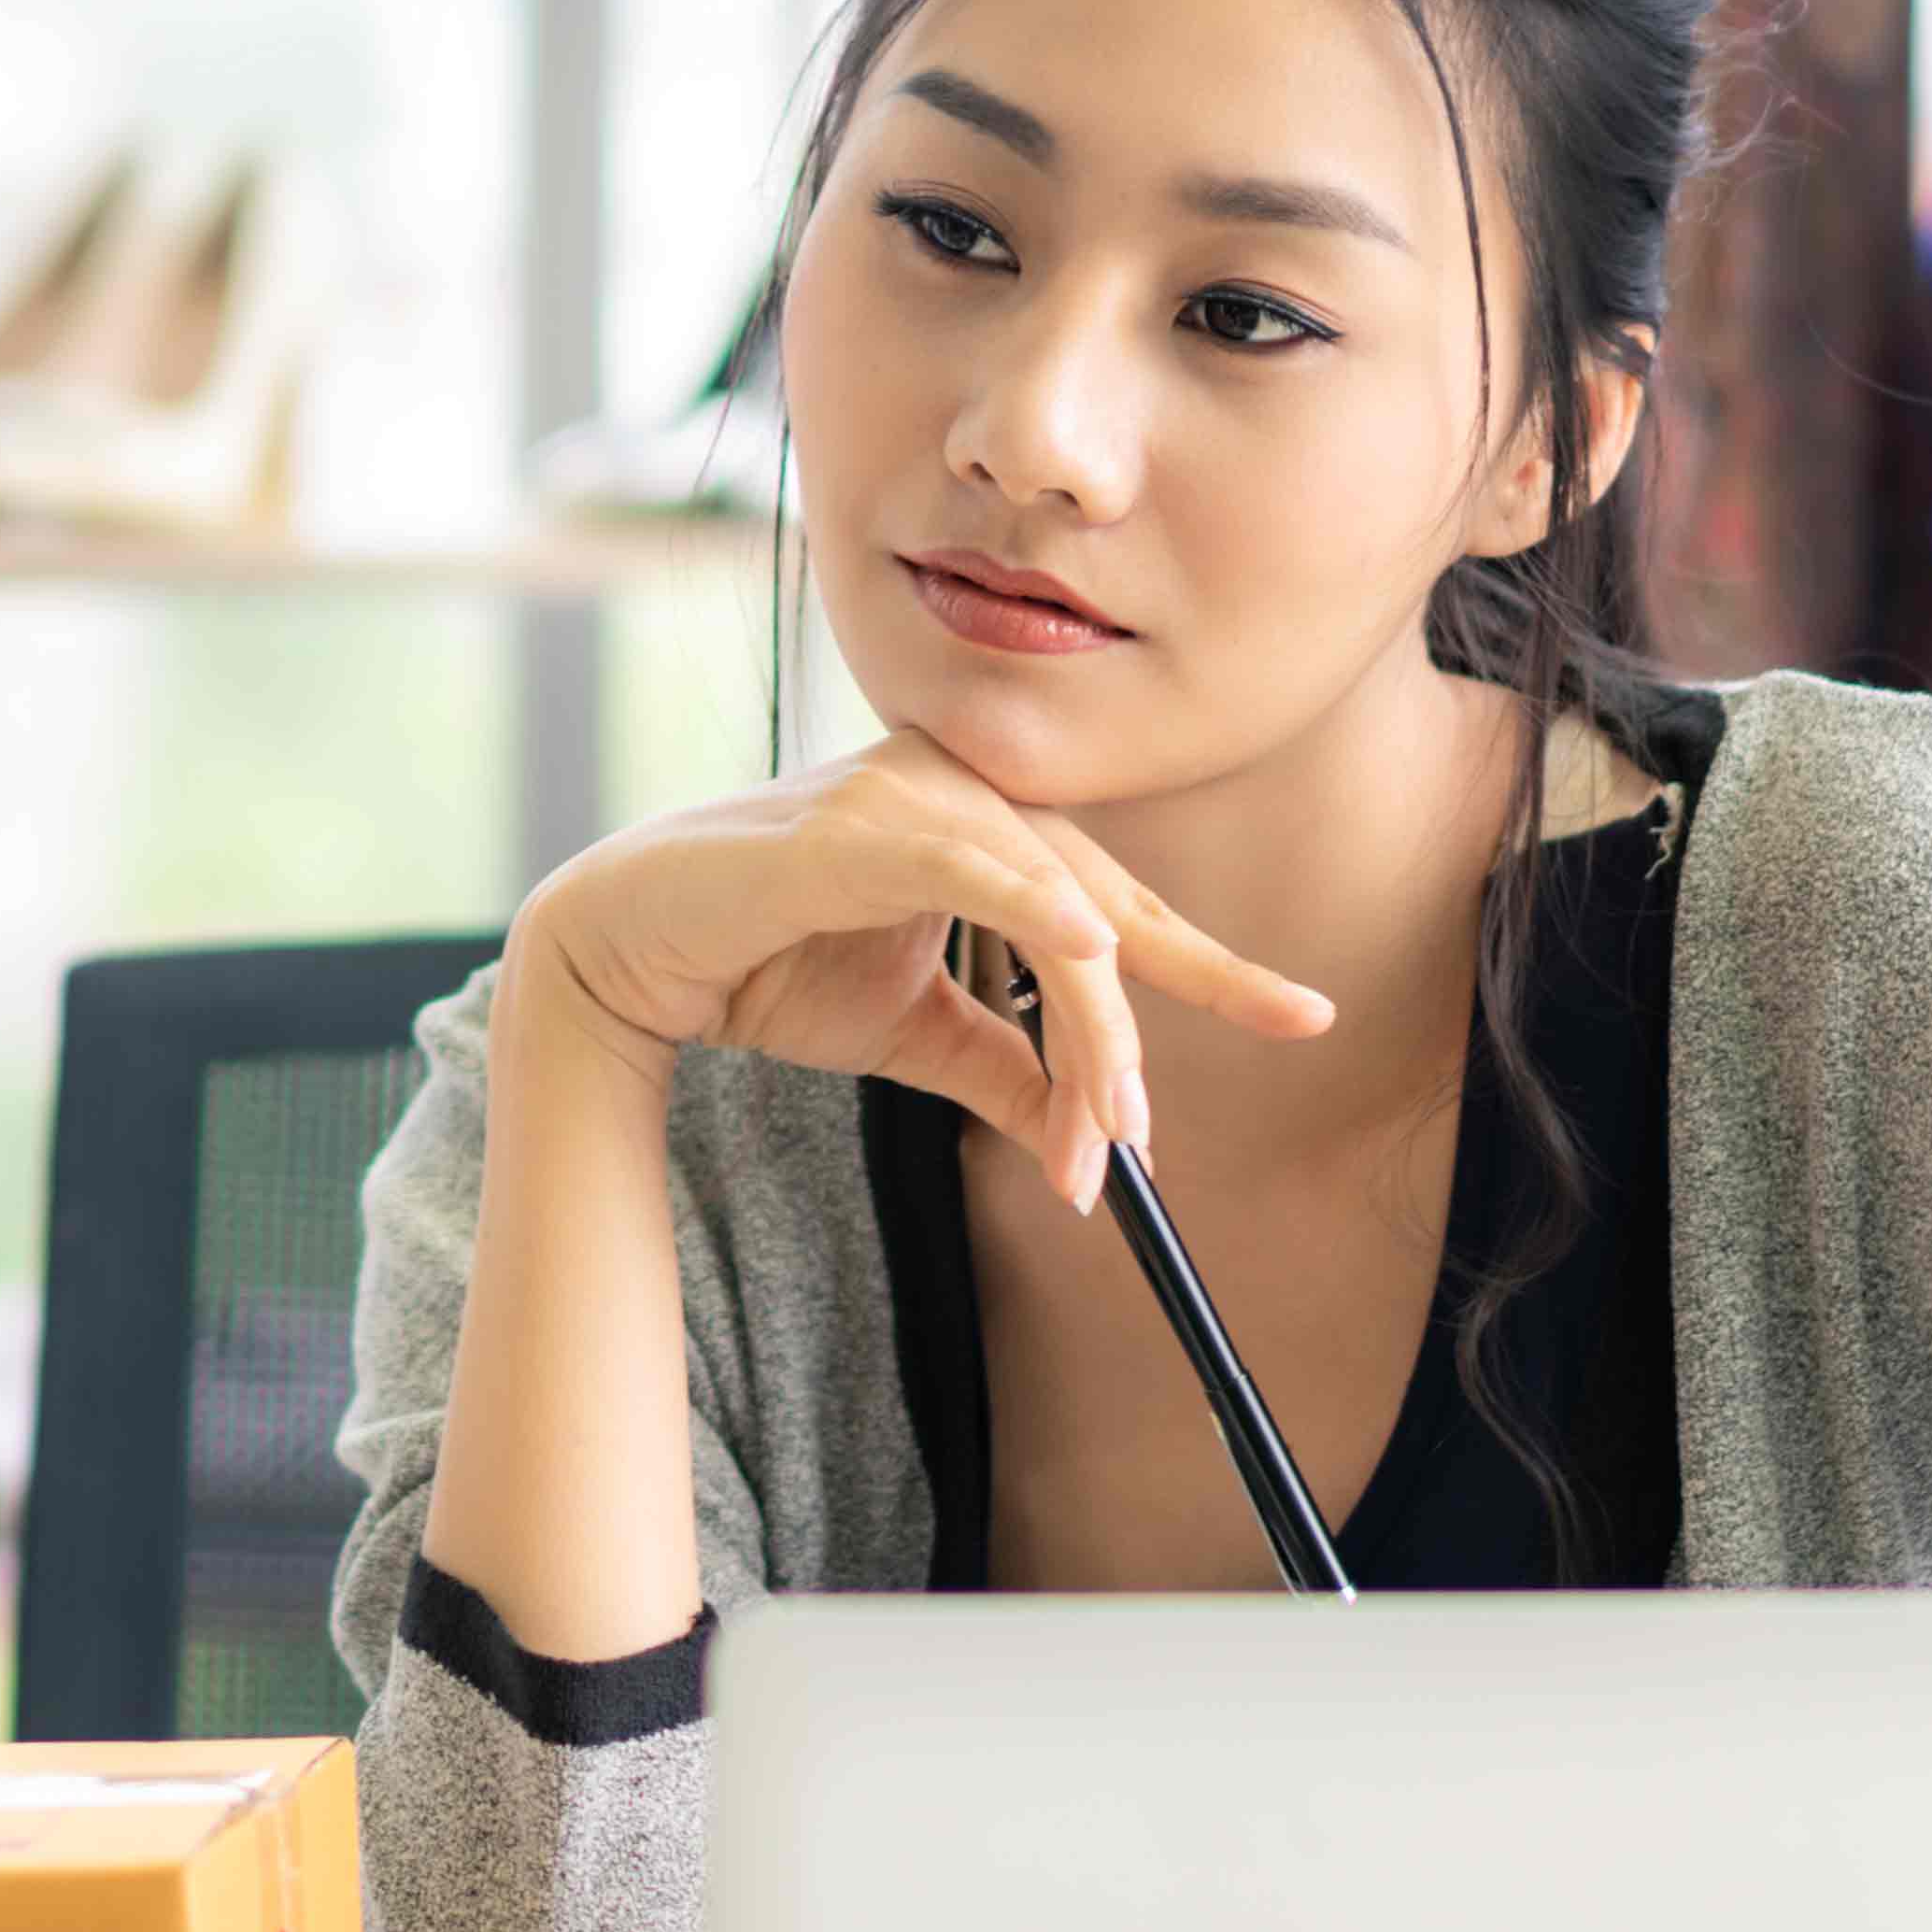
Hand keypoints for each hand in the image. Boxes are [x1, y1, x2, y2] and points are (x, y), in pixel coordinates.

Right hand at [505, 731, 1331, 1208]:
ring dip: (1086, 1021)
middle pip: (1099, 910)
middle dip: (1136, 1034)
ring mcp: (914, 790)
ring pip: (1048, 905)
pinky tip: (1086, 942)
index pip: (1121, 905)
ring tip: (1107, 1122)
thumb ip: (1005, 1068)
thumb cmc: (765, 962)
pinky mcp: (855, 817)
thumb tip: (1087, 1140)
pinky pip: (965, 859)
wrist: (626, 950)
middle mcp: (967, 790)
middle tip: (1146, 1141)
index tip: (1305, 1016)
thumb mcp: (914, 1032)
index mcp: (991, 828)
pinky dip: (1027, 899)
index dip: (1212, 966)